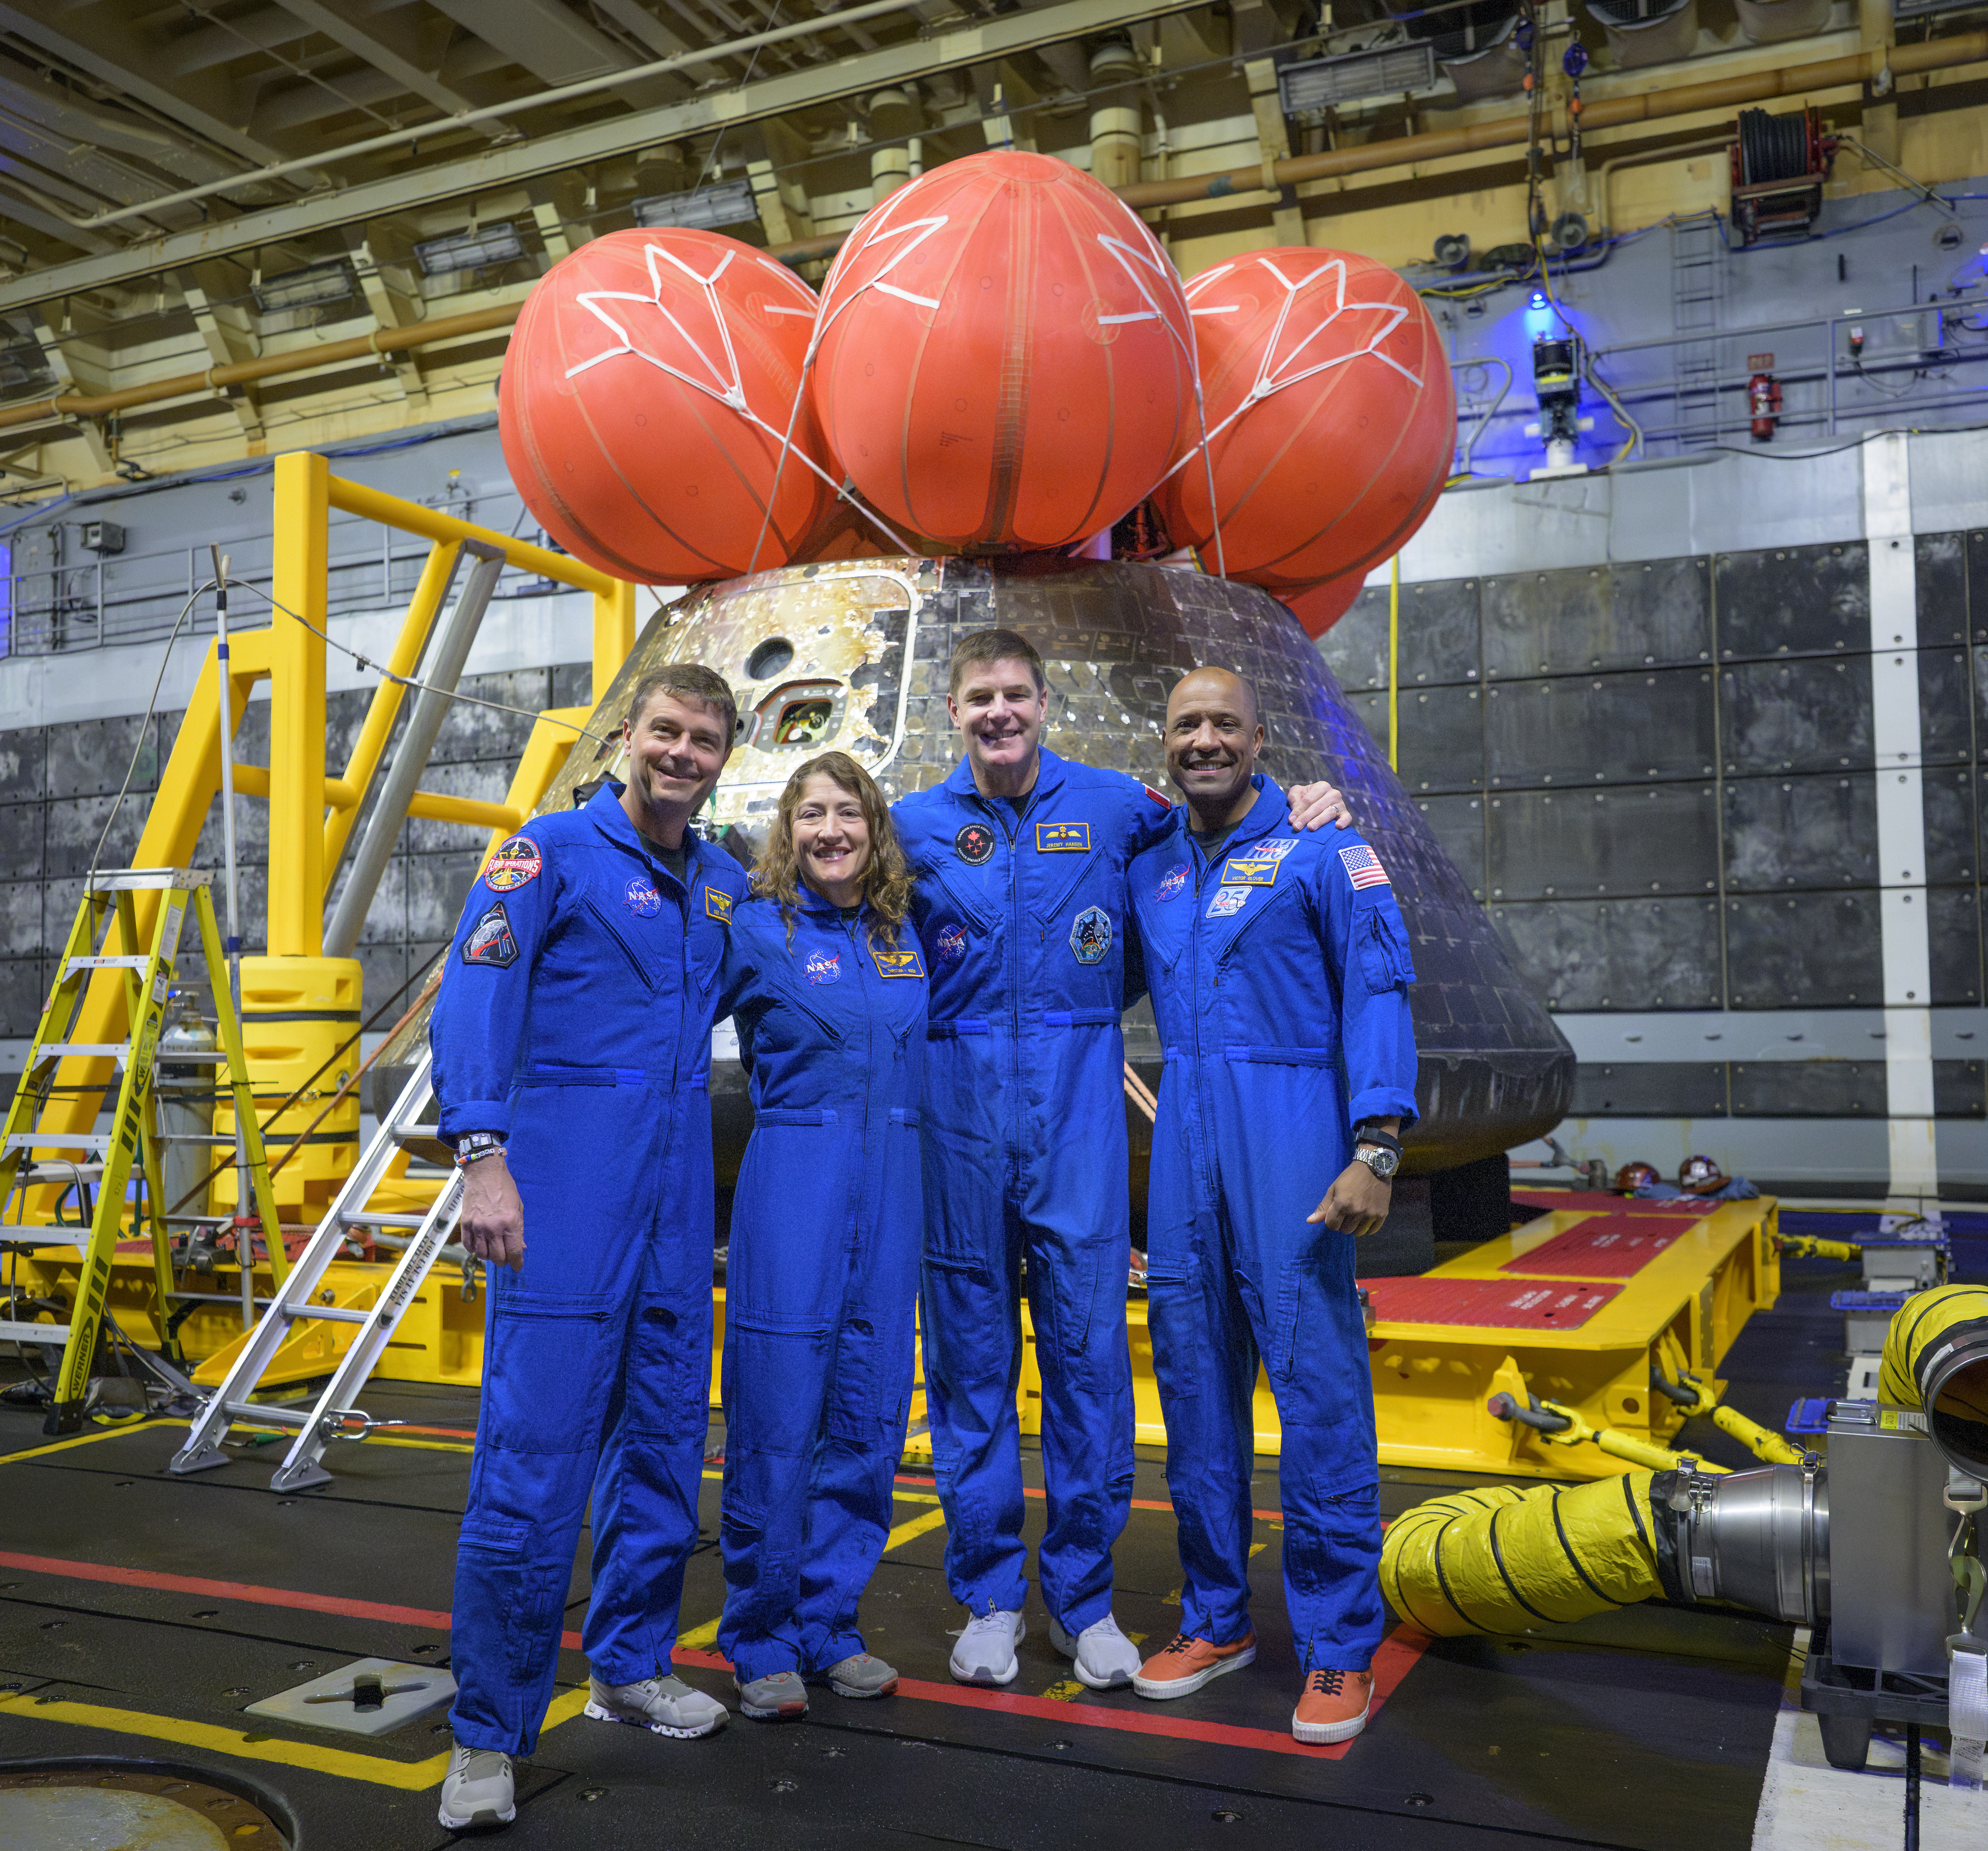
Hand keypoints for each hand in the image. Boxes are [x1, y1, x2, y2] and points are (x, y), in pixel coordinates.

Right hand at [459, 1156, 525, 1271]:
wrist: (484, 1173)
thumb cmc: (504, 1187)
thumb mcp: (518, 1207)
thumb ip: (519, 1229)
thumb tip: (521, 1247)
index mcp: (510, 1222)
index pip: (514, 1251)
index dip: (517, 1262)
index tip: (518, 1266)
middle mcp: (494, 1226)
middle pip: (498, 1257)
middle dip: (503, 1260)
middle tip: (505, 1256)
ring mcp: (478, 1226)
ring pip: (482, 1254)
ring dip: (489, 1255)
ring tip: (493, 1249)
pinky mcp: (466, 1223)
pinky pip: (469, 1245)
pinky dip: (475, 1249)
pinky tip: (480, 1244)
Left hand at [1288, 780, 1351, 831]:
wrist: (1318, 805)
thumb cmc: (1306, 799)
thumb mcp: (1297, 794)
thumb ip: (1294, 799)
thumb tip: (1294, 815)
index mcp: (1321, 786)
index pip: (1309, 799)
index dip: (1299, 809)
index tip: (1291, 820)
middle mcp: (1333, 793)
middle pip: (1318, 806)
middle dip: (1306, 817)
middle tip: (1297, 827)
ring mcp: (1340, 804)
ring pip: (1329, 812)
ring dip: (1319, 821)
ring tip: (1310, 827)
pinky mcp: (1345, 813)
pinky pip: (1347, 818)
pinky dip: (1344, 822)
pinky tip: (1338, 826)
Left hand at [1310, 1161, 1391, 1234]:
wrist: (1373, 1167)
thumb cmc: (1350, 1177)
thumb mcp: (1333, 1188)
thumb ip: (1323, 1207)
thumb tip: (1310, 1221)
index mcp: (1342, 1204)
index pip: (1332, 1225)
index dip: (1331, 1221)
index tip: (1335, 1214)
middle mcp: (1357, 1211)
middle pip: (1345, 1230)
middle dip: (1343, 1224)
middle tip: (1346, 1213)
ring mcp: (1370, 1213)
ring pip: (1358, 1233)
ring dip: (1355, 1227)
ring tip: (1356, 1215)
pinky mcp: (1382, 1214)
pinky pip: (1372, 1231)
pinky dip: (1367, 1227)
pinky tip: (1366, 1217)